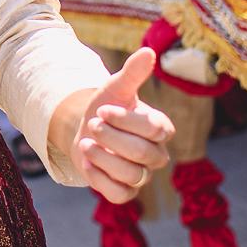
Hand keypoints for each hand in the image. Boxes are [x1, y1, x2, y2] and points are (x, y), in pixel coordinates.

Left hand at [66, 47, 174, 203]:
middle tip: (92, 125)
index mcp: (160, 128)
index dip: (126, 120)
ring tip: (86, 143)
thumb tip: (148, 51)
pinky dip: (99, 179)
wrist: (85, 131)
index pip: (154, 130)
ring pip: (132, 175)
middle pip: (143, 153)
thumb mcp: (115, 88)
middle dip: (112, 138)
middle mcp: (157, 155)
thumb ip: (132, 73)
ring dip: (104, 158)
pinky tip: (87, 162)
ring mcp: (142, 176)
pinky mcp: (124, 192)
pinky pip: (119, 195)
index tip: (102, 110)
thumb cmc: (106, 108)